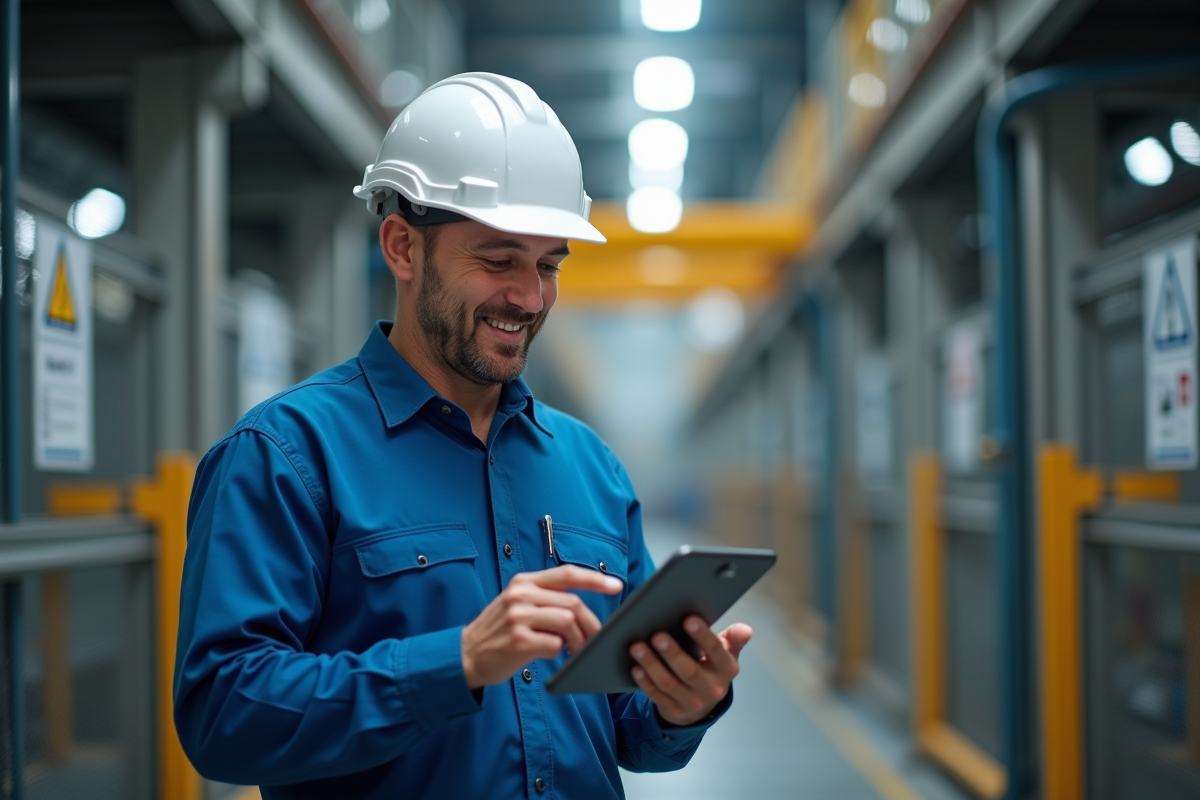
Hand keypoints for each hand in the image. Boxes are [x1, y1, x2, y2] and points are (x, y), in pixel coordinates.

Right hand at [462, 565, 622, 688]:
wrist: (466, 654)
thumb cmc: (498, 631)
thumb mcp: (516, 603)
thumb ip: (545, 599)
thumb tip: (582, 610)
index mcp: (523, 582)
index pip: (567, 574)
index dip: (595, 579)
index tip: (616, 585)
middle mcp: (521, 595)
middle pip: (573, 603)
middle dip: (591, 624)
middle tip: (595, 639)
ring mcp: (518, 617)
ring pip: (568, 623)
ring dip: (578, 641)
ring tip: (575, 650)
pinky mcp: (519, 641)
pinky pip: (555, 645)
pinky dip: (560, 653)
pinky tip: (553, 656)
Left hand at [629, 617, 752, 726]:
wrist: (702, 704)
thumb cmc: (711, 668)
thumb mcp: (725, 655)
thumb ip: (733, 639)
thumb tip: (746, 630)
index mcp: (726, 670)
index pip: (716, 652)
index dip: (703, 636)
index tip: (689, 619)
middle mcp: (712, 689)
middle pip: (690, 671)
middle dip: (672, 653)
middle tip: (657, 635)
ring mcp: (693, 703)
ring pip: (669, 683)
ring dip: (652, 665)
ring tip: (637, 647)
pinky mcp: (675, 712)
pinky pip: (657, 696)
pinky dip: (645, 682)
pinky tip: (635, 668)